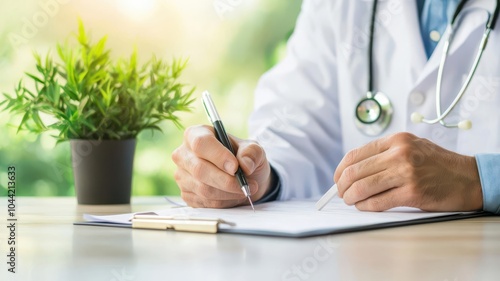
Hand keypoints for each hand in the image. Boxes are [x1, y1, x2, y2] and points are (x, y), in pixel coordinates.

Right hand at [172, 125, 272, 207]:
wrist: (242, 178)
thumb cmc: (243, 158)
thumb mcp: (253, 150)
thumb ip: (252, 152)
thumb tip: (245, 164)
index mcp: (196, 134)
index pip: (200, 143)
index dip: (218, 156)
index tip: (235, 167)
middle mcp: (183, 154)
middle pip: (199, 169)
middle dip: (226, 181)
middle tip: (246, 185)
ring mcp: (182, 175)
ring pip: (203, 189)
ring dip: (228, 193)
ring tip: (244, 190)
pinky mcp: (186, 194)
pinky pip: (204, 202)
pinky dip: (223, 202)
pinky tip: (232, 196)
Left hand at [334, 132, 482, 211]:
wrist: (469, 178)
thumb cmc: (438, 165)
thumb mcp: (411, 147)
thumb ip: (385, 154)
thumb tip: (354, 170)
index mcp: (396, 140)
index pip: (355, 154)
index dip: (340, 169)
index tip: (337, 179)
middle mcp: (399, 153)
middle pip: (355, 171)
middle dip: (342, 186)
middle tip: (341, 194)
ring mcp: (406, 172)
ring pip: (363, 186)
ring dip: (351, 197)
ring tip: (350, 201)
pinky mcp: (412, 192)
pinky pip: (378, 202)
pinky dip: (366, 206)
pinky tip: (364, 207)